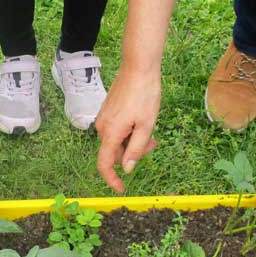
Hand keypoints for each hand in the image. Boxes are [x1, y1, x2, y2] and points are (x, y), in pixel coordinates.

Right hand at [94, 65, 160, 193]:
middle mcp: (102, 127)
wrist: (138, 68)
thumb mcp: (146, 126)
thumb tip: (127, 168)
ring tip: (150, 131)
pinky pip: (116, 130)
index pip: (104, 164)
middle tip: (153, 144)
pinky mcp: (108, 111)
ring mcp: (104, 118)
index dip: (111, 179)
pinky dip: (129, 132)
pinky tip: (141, 122)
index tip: (121, 189)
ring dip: (132, 142)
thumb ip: (136, 150)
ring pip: (117, 141)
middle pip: (114, 152)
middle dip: (132, 153)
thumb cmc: (145, 95)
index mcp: (111, 133)